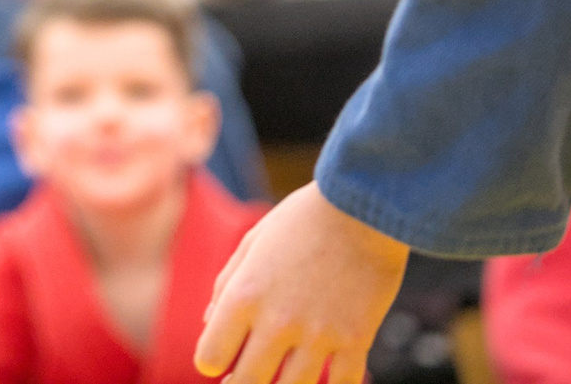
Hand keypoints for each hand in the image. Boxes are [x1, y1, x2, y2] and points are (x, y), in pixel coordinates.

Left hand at [196, 182, 406, 382]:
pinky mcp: (357, 340)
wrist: (363, 204)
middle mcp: (278, 322)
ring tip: (280, 378)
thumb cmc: (302, 219)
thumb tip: (207, 322)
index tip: (220, 357)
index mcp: (245, 296)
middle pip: (248, 383)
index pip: (210, 357)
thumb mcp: (253, 243)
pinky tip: (323, 379)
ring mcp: (319, 335)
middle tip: (243, 378)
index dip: (211, 361)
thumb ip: (226, 285)